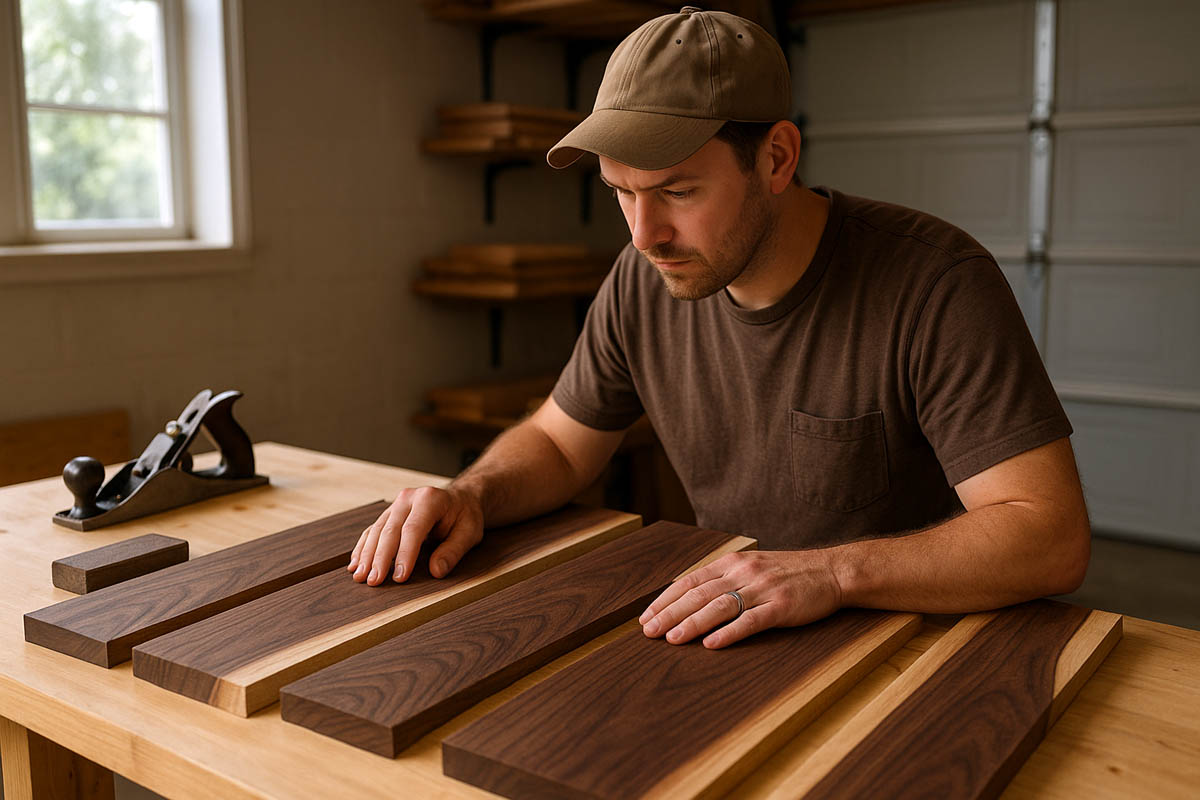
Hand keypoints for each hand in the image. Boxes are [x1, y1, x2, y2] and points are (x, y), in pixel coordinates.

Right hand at [347, 485, 483, 585]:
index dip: (405, 554)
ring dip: (367, 555)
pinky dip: (363, 548)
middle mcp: (409, 498)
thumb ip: (453, 551)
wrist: (460, 500)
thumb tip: (437, 571)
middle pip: (390, 530)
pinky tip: (355, 564)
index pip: (413, 529)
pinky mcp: (389, 514)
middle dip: (380, 558)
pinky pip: (372, 531)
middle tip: (374, 581)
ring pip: (377, 531)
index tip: (399, 577)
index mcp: (430, 499)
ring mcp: (396, 505)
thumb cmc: (465, 516)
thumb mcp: (469, 532)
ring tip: (360, 577)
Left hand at [638, 550, 843, 648]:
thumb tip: (688, 598)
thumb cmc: (788, 573)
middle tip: (649, 632)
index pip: (690, 581)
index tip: (646, 617)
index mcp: (732, 563)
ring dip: (693, 623)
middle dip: (670, 614)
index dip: (665, 600)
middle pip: (699, 594)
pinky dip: (729, 633)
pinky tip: (712, 644)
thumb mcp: (751, 568)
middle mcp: (743, 573)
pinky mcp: (781, 606)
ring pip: (720, 606)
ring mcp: (762, 589)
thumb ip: (723, 580)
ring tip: (673, 639)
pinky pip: (751, 621)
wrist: (832, 571)